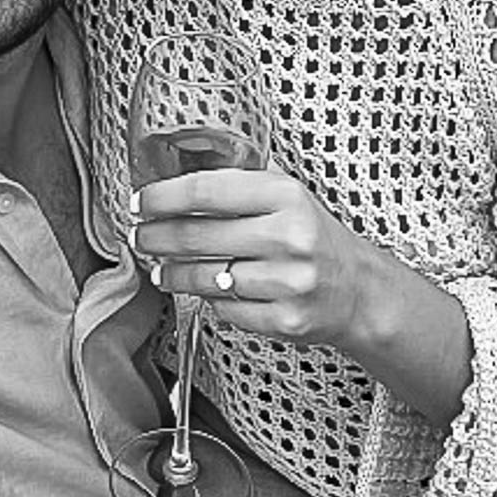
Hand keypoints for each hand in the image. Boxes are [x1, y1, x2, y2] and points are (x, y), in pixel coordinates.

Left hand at [129, 167, 473, 426]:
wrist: (357, 289)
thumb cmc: (312, 234)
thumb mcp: (284, 194)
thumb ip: (238, 182)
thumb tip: (174, 176)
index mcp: (285, 195)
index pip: (207, 191)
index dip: (164, 197)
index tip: (140, 202)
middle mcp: (288, 236)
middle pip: (198, 236)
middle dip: (156, 237)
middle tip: (138, 235)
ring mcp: (288, 281)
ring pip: (205, 277)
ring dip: (171, 273)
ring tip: (158, 267)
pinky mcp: (286, 320)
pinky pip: (225, 310)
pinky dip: (206, 300)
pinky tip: (199, 289)